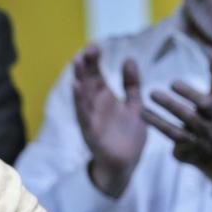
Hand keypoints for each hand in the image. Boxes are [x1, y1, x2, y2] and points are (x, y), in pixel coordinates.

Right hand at [72, 45, 146, 196]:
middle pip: (87, 80)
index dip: (94, 60)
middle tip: (87, 49)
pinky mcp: (91, 132)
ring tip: (76, 61)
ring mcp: (91, 118)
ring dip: (79, 78)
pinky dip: (79, 101)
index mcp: (105, 97)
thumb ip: (132, 84)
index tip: (96, 46)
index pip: (96, 74)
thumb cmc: (128, 136)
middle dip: (86, 65)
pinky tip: (76, 87)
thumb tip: (129, 59)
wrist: (126, 165)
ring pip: (82, 95)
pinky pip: (83, 115)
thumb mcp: (135, 106)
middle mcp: (95, 105)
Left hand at [142, 55, 211, 179]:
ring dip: (158, 123)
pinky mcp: (188, 156)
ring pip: (176, 134)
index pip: (203, 103)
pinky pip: (173, 148)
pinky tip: (145, 125)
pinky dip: (160, 135)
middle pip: (188, 117)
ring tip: (142, 111)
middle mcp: (208, 129)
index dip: (189, 93)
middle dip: (170, 105)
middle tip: (151, 93)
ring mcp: (198, 144)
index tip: (172, 82)